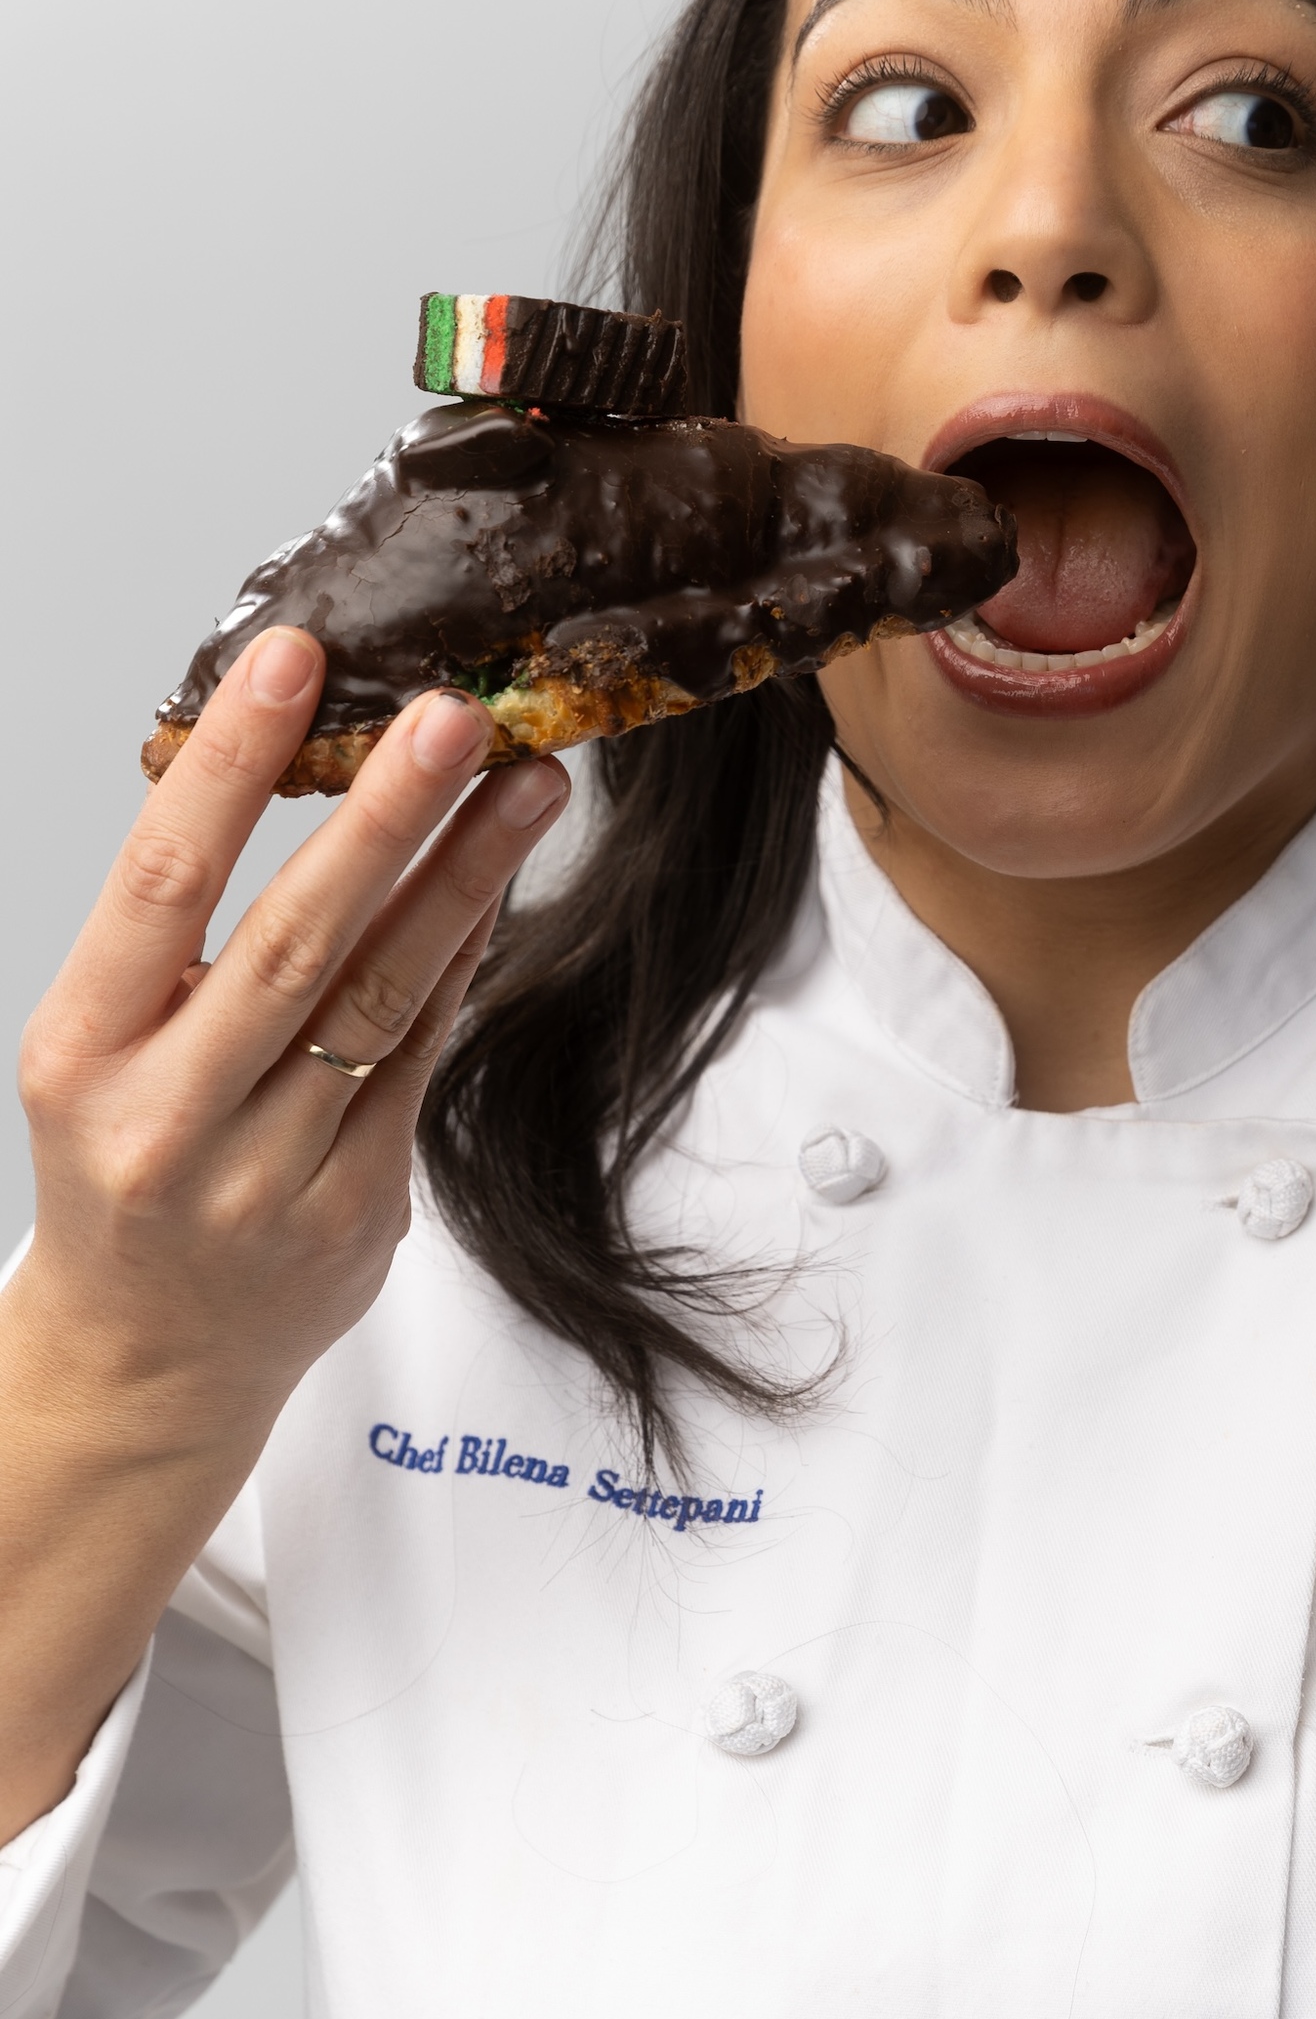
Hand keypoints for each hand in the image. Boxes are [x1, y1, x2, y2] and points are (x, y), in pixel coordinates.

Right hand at [12, 626, 567, 1449]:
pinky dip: (462, 964)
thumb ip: (182, 941)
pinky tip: (497, 887)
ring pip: (382, 1003)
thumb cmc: (126, 1166)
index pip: (161, 883)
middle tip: (457, 715)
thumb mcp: (106, 1047)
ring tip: (526, 783)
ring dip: (464, 881)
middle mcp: (171, 1118)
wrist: (147, 1357)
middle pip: (296, 942)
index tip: (293, 661)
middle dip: (385, 818)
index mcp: (86, 1052)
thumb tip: (311, 777)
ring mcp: (269, 1176)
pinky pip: (421, 1062)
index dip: (228, 765)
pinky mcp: (356, 1212)